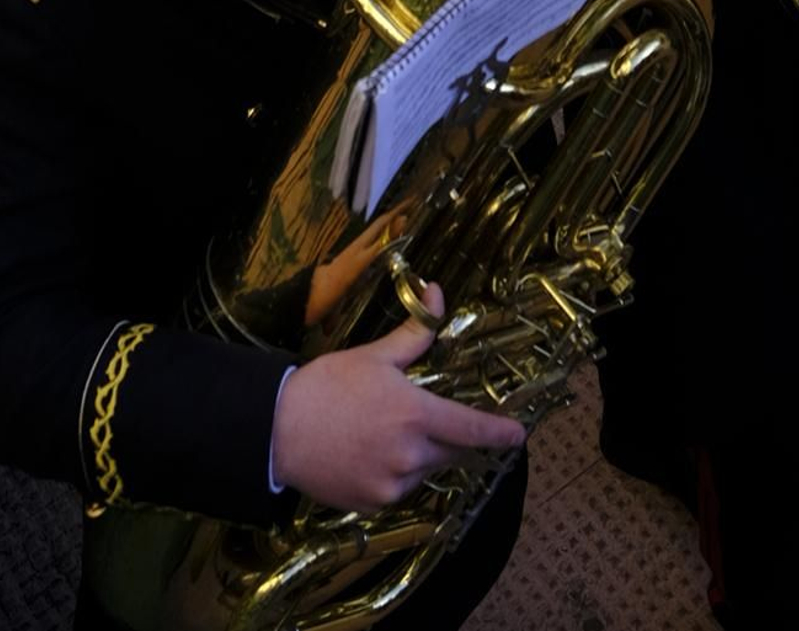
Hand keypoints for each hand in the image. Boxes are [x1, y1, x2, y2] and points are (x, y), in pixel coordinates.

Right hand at [271, 286, 524, 508]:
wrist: (279, 429)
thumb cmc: (328, 385)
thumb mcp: (374, 356)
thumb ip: (415, 333)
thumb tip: (438, 293)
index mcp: (416, 414)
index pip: (470, 428)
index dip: (498, 433)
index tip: (519, 435)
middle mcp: (410, 455)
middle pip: (449, 450)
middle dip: (449, 437)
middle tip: (428, 419)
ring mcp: (392, 484)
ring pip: (423, 470)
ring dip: (419, 455)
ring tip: (385, 434)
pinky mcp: (372, 504)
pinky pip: (398, 489)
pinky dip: (395, 474)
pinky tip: (370, 454)